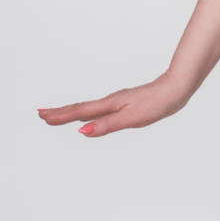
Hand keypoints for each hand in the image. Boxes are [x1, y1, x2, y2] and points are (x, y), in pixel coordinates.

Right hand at [36, 72, 190, 136]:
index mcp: (110, 105)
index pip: (80, 112)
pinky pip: (100, 109)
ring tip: (59, 116)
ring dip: (72, 112)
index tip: (42, 115)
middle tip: (41, 114)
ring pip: (90, 108)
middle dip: (60, 113)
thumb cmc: (157, 103)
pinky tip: (90, 117)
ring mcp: (119, 101)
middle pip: (81, 108)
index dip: (61, 116)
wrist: (177, 88)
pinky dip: (88, 113)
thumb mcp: (132, 118)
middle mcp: (112, 101)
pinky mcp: (127, 103)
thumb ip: (107, 125)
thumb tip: (82, 131)